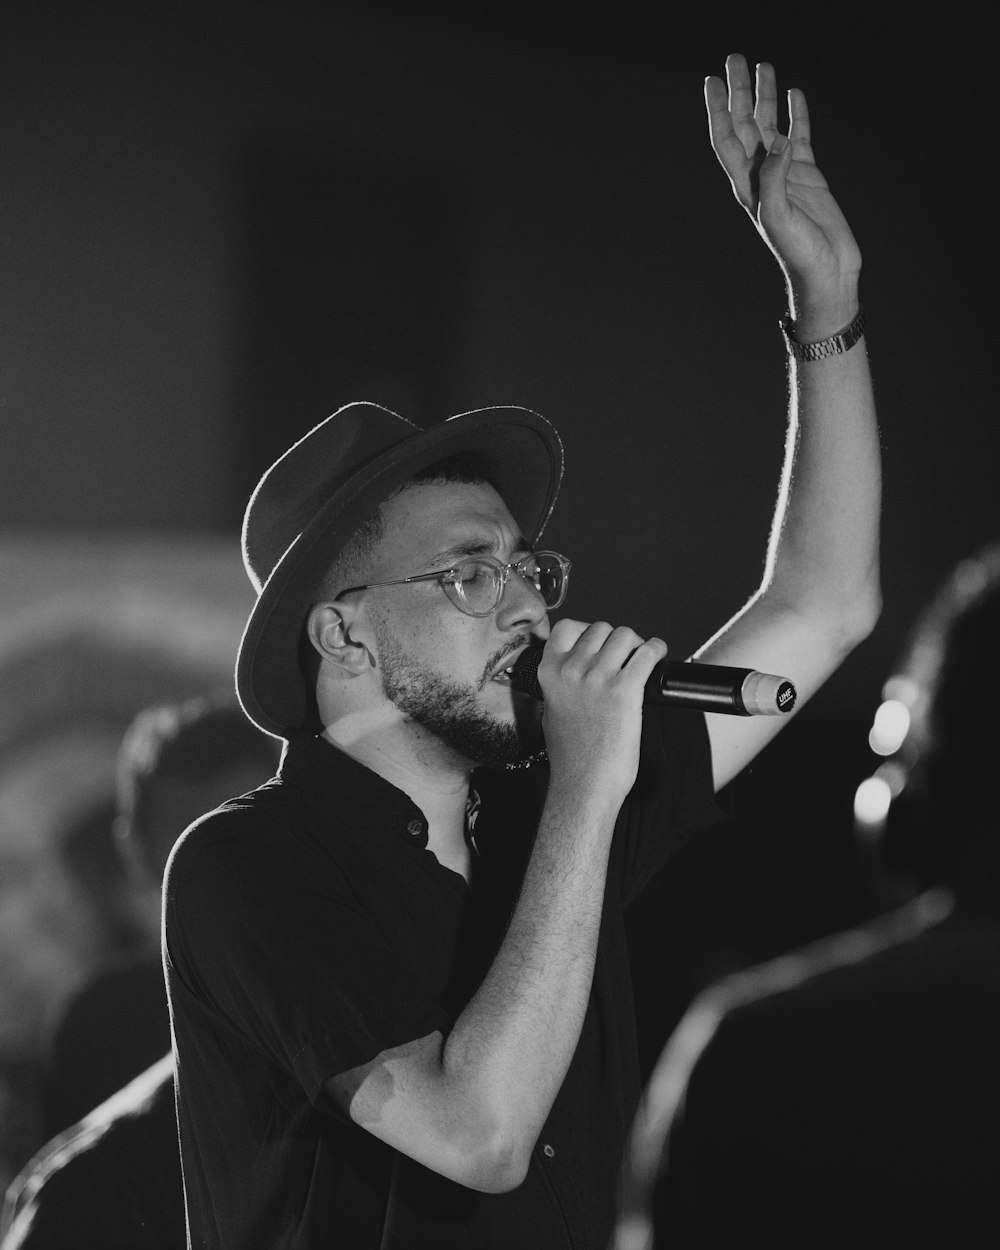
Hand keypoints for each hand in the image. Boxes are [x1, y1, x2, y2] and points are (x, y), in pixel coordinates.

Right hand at [537, 619, 667, 804]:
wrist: (584, 784)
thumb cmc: (571, 757)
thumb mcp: (552, 710)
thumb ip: (562, 683)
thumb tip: (580, 668)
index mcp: (549, 673)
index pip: (567, 627)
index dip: (588, 631)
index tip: (599, 642)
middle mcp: (571, 670)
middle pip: (602, 628)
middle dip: (617, 640)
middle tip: (625, 657)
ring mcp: (598, 678)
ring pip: (625, 635)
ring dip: (637, 645)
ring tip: (641, 660)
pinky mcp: (625, 690)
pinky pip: (647, 652)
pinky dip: (657, 650)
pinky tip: (658, 656)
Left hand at [705, 54, 860, 326]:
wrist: (826, 272)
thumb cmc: (798, 252)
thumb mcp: (778, 216)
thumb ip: (773, 178)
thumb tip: (776, 140)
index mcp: (747, 184)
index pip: (726, 138)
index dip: (716, 110)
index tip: (711, 81)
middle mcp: (761, 175)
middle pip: (744, 124)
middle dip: (738, 92)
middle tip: (734, 59)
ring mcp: (785, 174)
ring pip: (770, 126)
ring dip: (765, 97)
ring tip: (764, 66)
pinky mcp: (808, 176)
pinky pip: (799, 137)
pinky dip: (797, 115)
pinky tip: (795, 94)